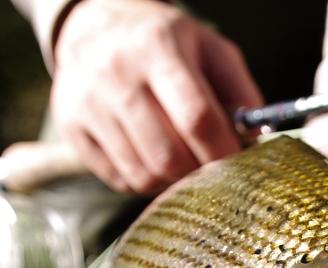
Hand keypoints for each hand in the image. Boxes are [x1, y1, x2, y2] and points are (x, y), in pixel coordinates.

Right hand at [52, 0, 263, 193]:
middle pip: (167, 156)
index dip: (222, 152)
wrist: (94, 26)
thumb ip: (240, 90)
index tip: (237, 164)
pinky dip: (143, 181)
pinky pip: (117, 179)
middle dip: (198, 173)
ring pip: (142, 174)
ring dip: (172, 182)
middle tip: (209, 167)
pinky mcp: (70, 127)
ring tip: (182, 163)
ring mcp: (88, 103)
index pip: (197, 117)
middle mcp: (117, 74)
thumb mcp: (209, 48)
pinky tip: (152, 159)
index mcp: (159, 48)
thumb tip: (257, 140)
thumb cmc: (164, 42)